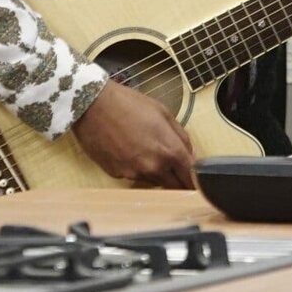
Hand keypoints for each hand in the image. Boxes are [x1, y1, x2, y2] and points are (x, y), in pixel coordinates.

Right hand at [71, 79, 196, 188]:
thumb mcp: (163, 113)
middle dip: (180, 182)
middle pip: (175, 187)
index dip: (197, 179)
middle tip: (180, 173)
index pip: (191, 176)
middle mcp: (154, 167)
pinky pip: (135, 177)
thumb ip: (180, 136)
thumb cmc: (128, 104)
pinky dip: (139, 170)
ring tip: (150, 154)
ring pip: (155, 183)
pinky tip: (132, 153)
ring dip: (159, 175)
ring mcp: (134, 173)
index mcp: (169, 150)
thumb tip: (189, 152)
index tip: (197, 179)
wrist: (93, 105)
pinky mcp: (118, 175)